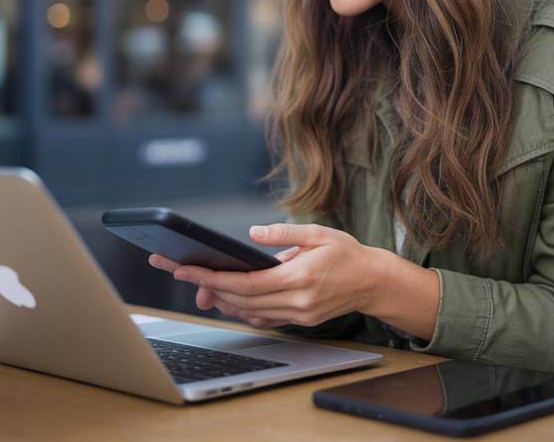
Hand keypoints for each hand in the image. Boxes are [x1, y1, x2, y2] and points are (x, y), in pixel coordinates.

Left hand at [148, 223, 388, 329]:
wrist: (373, 281)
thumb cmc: (347, 254)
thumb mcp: (318, 233)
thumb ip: (284, 234)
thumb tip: (253, 232)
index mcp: (298, 278)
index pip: (244, 283)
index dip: (211, 278)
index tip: (187, 270)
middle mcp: (296, 301)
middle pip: (240, 299)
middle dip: (207, 287)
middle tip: (180, 274)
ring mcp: (298, 314)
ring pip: (249, 312)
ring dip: (222, 300)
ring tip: (200, 285)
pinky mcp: (301, 320)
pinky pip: (264, 318)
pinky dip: (243, 309)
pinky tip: (229, 299)